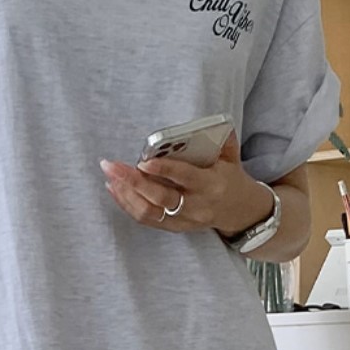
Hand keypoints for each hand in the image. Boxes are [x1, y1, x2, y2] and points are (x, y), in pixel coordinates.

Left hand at [100, 134, 269, 237]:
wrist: (240, 211)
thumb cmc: (230, 178)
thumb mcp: (232, 157)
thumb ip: (221, 139)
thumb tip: (207, 122)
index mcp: (211, 185)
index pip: (184, 178)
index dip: (163, 170)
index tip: (143, 161)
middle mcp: (195, 206)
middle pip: (159, 197)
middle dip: (132, 181)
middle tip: (111, 166)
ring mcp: (183, 220)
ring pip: (148, 211)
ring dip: (125, 194)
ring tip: (109, 176)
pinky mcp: (173, 227)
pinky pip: (146, 219)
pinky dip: (128, 204)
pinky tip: (115, 189)